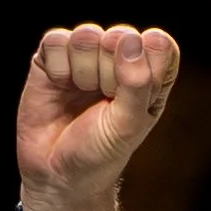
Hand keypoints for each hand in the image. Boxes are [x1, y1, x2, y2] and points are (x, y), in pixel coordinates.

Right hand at [17, 20, 180, 210]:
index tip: (132, 98)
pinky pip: (57, 40)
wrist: (58, 174)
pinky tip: (59, 85)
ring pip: (87, 35)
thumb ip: (137, 83)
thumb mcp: (128, 125)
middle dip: (110, 73)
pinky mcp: (54, 56)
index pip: (157, 44)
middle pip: (120, 37)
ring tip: (81, 94)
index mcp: (149, 74)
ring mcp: (85, 55)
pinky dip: (58, 67)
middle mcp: (118, 58)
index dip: (143, 67)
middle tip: (103, 103)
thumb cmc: (101, 153)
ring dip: (83, 71)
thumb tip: (130, 39)